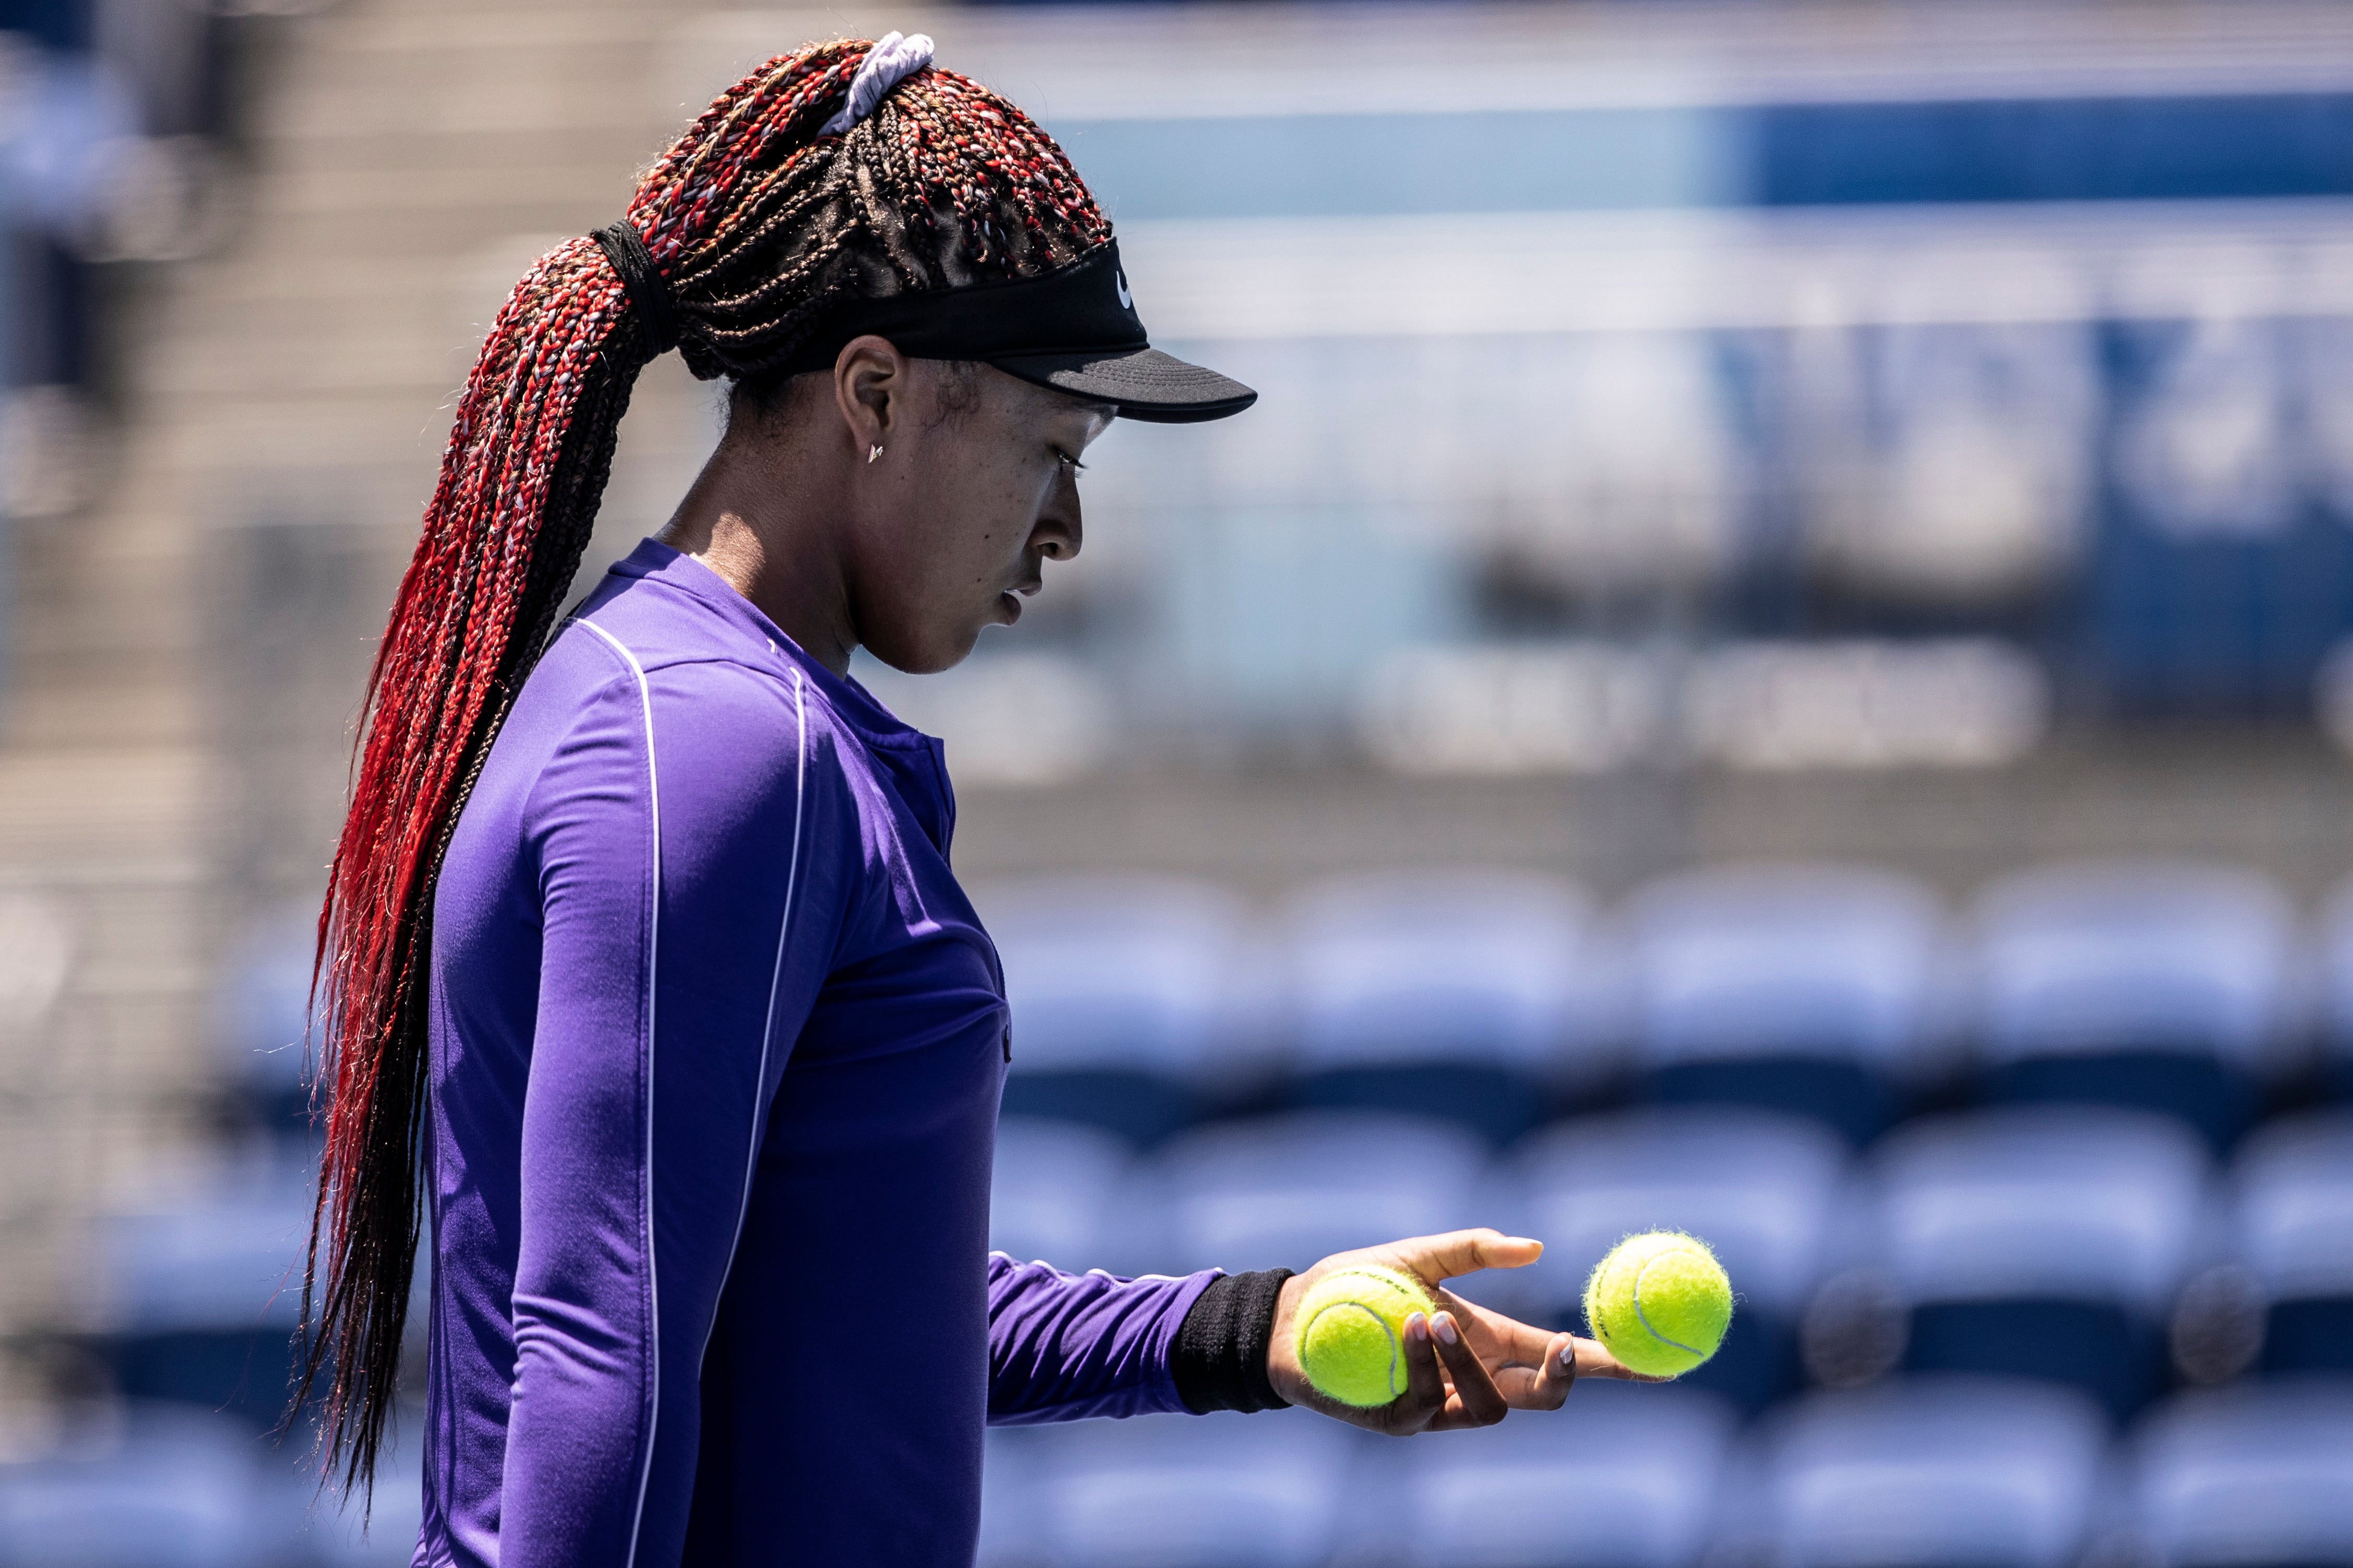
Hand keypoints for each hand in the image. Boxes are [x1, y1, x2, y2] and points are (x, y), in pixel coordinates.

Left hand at [1266, 1228, 1660, 1434]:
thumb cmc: (1357, 1283)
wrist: (1293, 1312)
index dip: (1612, 1365)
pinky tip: (1411, 1326)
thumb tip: (1537, 1246)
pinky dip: (1428, 1366)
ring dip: (1472, 1364)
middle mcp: (1473, 1379)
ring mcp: (1440, 1408)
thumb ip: (1475, 1249)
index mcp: (1489, 1341)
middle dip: (1562, 1378)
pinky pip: (1431, 1406)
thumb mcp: (1420, 1253)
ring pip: (1493, 1409)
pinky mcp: (1401, 1422)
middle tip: (1559, 1343)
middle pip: (1543, 1398)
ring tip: (1435, 1316)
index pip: (1560, 1358)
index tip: (1658, 1364)